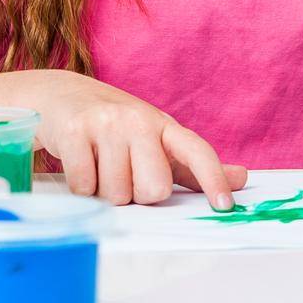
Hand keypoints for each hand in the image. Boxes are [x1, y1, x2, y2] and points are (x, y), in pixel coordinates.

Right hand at [35, 72, 247, 208]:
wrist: (60, 96)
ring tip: (100, 166)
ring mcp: (107, 123)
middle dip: (138, 195)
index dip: (213, 179)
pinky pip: (85, 187)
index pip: (197, 151)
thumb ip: (193, 166)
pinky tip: (81, 165)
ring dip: (105, 192)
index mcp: (164, 125)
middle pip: (154, 189)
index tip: (225, 205)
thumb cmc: (114, 127)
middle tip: (125, 176)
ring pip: (117, 194)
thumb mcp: (155, 141)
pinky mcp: (75, 131)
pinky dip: (81, 188)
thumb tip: (241, 178)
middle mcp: (139, 120)